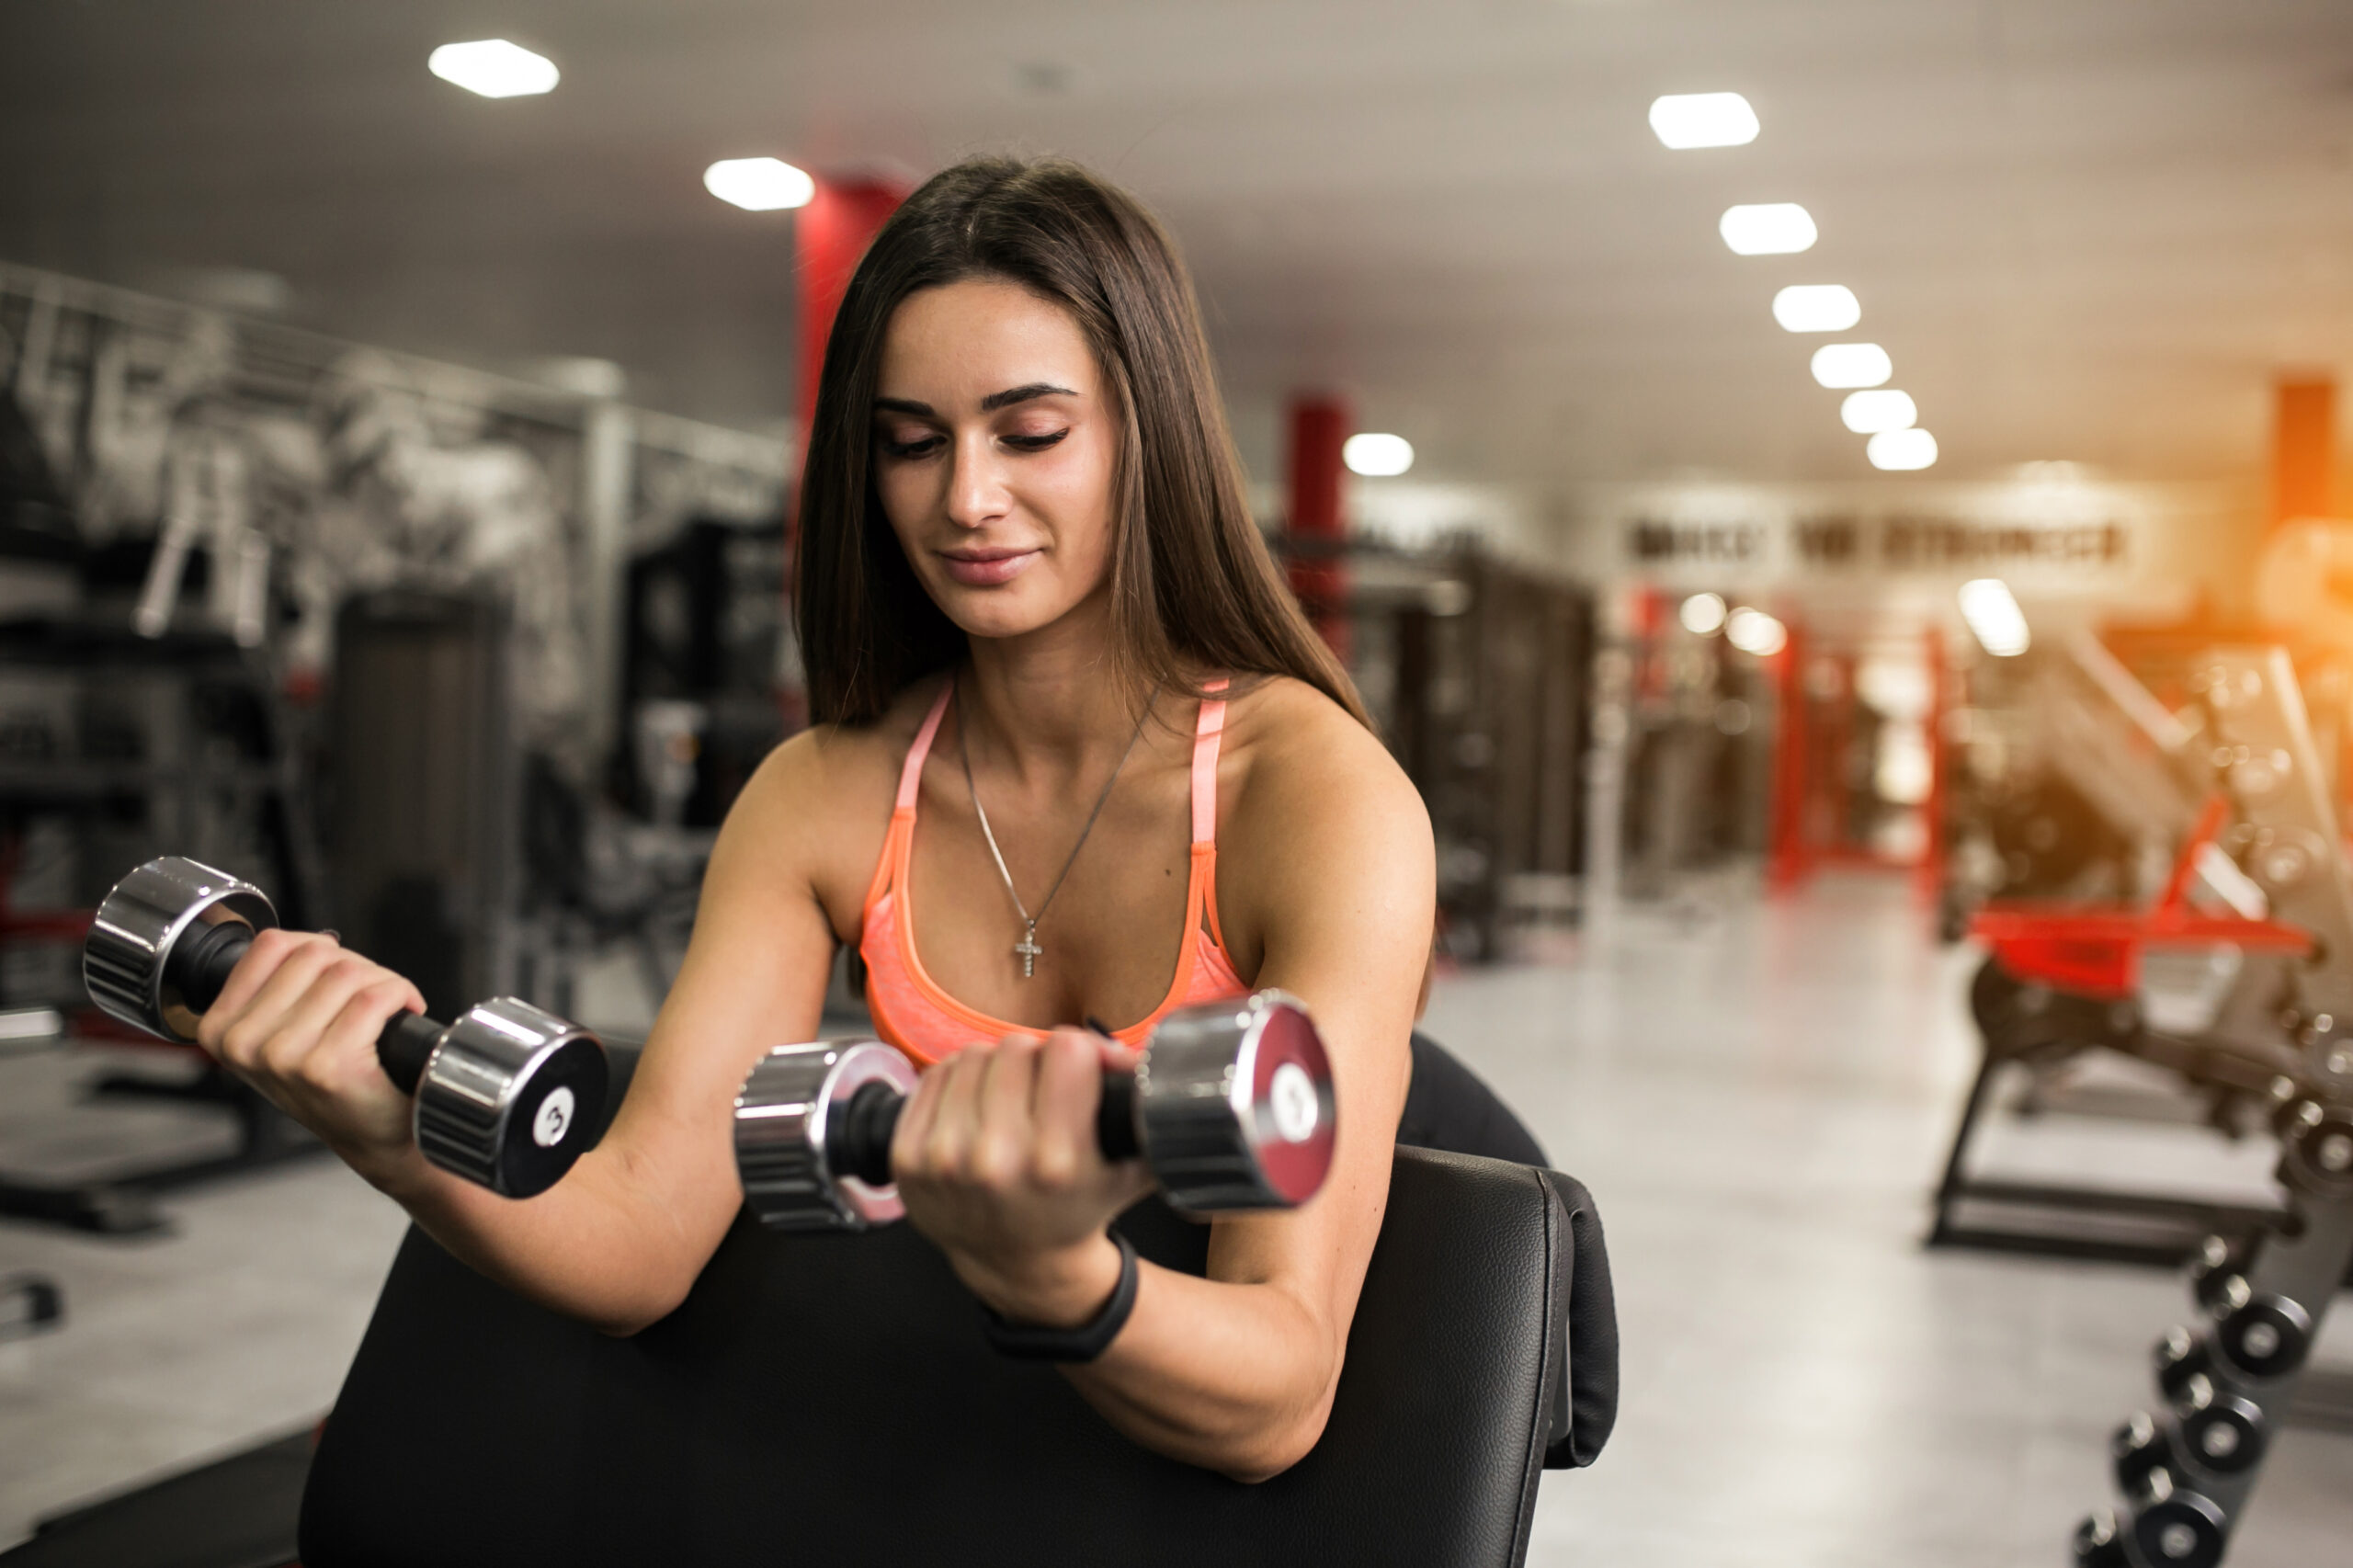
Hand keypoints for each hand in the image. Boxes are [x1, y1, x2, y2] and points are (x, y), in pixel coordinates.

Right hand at [193, 927, 428, 1184]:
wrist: (374, 1137)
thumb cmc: (334, 1084)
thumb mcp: (279, 1033)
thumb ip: (278, 984)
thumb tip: (310, 942)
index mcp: (221, 1029)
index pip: (272, 944)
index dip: (319, 949)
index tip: (335, 979)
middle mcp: (244, 1043)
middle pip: (315, 953)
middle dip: (355, 967)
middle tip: (368, 1000)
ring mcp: (284, 1055)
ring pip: (348, 972)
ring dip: (382, 983)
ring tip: (383, 1014)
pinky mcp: (328, 1065)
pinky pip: (376, 997)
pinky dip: (402, 997)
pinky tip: (403, 1016)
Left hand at [891, 1027, 1155, 1326]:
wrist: (1019, 1266)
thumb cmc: (1076, 1210)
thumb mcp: (1130, 1169)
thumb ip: (1145, 1113)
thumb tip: (1126, 1055)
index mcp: (1056, 1162)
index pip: (1067, 1050)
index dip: (1082, 1053)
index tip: (1083, 1070)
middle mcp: (996, 1160)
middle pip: (1017, 1047)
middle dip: (1037, 1061)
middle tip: (1045, 1089)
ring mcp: (944, 1158)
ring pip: (973, 1055)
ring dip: (995, 1068)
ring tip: (1009, 1099)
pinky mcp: (908, 1157)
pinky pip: (933, 1076)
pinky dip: (957, 1082)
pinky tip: (975, 1109)